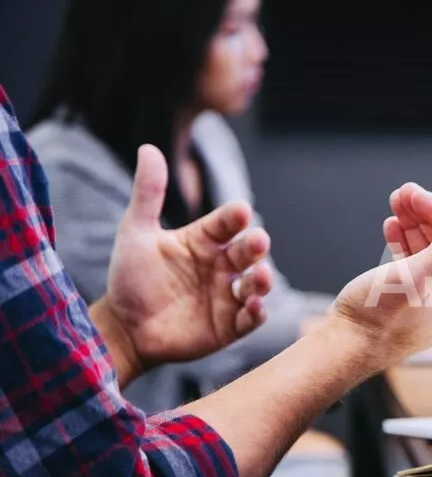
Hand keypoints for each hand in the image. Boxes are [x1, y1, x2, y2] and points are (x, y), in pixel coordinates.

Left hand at [98, 145, 273, 380]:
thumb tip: (148, 148)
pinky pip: (250, 318)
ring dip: (263, 280)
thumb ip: (148, 193)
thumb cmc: (130, 278)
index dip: (234, 217)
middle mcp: (221, 265)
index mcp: (204, 240)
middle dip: (255, 246)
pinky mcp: (229, 326)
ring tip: (261, 277)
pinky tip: (254, 306)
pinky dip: (257, 312)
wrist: (123, 328)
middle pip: (247, 252)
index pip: (226, 223)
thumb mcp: (136, 232)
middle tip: (258, 241)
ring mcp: (227, 296)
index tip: (240, 211)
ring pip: (256, 284)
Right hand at [329, 183, 431, 365]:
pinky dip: (404, 243)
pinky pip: (415, 264)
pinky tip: (392, 227)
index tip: (413, 193)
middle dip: (425, 215)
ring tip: (395, 203)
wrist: (342, 350)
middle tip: (402, 192)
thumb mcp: (413, 277)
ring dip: (413, 224)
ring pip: (429, 250)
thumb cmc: (375, 319)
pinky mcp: (411, 301)